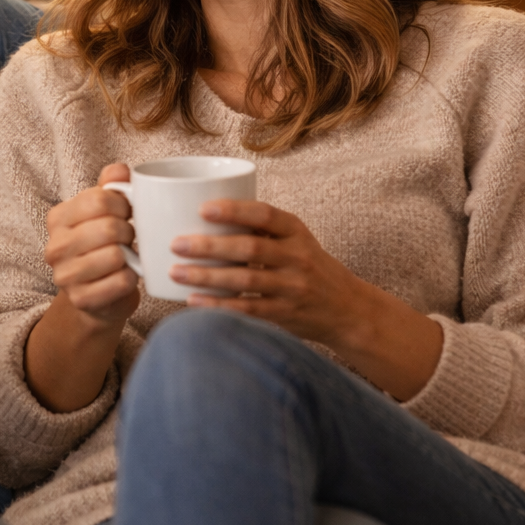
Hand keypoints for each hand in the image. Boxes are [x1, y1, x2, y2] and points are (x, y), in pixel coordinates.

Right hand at [43, 163, 140, 329]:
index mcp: (58, 218)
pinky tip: (126, 275)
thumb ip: (110, 187)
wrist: (97, 296)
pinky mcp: (81, 299)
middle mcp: (55, 246)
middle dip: (129, 232)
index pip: (99, 199)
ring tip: (126, 256)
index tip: (127, 213)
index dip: (123, 205)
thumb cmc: (102, 246)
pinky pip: (121, 281)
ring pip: (115, 256)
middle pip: (109, 228)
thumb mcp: (103, 213)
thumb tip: (120, 170)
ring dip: (131, 256)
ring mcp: (65, 276)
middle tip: (128, 238)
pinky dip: (132, 278)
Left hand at [171, 200, 441, 400]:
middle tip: (176, 243)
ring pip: (245, 281)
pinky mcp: (285, 315)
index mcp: (297, 232)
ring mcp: (293, 289)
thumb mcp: (296, 240)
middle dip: (210, 246)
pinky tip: (193, 302)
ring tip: (175, 272)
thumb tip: (201, 214)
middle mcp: (298, 258)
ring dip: (207, 277)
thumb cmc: (308, 267)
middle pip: (250, 249)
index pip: (265, 215)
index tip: (203, 208)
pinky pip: (248, 310)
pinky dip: (218, 306)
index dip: (234, 210)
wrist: (348, 309)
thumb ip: (262, 229)